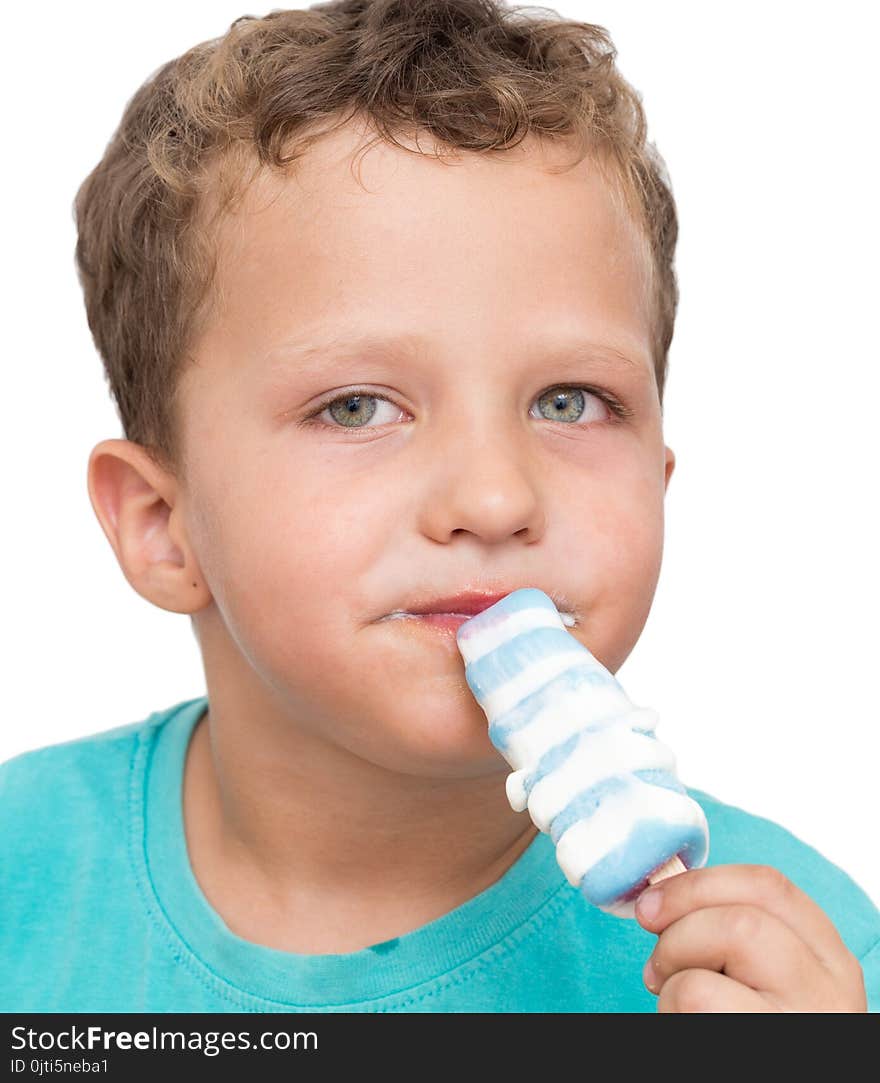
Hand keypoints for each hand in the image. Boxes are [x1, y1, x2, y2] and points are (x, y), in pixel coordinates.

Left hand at [635, 864, 867, 1011]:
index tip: (654, 902)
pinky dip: (669, 1006)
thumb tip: (658, 895)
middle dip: (679, 925)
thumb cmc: (744, 1031)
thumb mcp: (757, 981)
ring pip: (726, 940)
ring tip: (673, 1002)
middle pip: (742, 914)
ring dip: (675, 965)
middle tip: (655, 963)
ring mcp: (804, 1024)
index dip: (700, 883)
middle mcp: (829, 991)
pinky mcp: (767, 1050)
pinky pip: (696, 994)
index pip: (770, 886)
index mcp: (827, 961)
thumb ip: (728, 935)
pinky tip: (682, 1032)